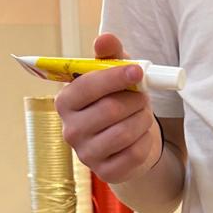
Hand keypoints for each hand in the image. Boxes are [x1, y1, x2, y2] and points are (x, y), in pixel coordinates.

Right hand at [54, 32, 162, 185]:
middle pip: (110, 110)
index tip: (138, 71)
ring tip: (142, 114)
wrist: (127, 140)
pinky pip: (135, 154)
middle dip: (134, 100)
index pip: (87, 86)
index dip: (116, 77)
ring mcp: (86, 155)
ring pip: (124, 132)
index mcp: (65, 102)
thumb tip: (105, 38)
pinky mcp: (106, 173)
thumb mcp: (114, 74)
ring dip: (142, 119)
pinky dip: (146, 141)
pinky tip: (142, 135)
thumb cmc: (117, 100)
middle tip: (143, 97)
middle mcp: (70, 130)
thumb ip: (109, 54)